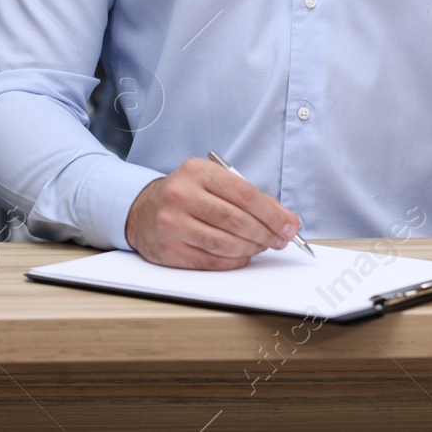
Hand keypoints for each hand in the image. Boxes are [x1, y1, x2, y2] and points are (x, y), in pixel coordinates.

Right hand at [125, 157, 302, 268]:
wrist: (141, 210)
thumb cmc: (185, 195)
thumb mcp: (211, 181)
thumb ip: (246, 195)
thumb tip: (282, 218)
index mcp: (197, 172)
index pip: (245, 194)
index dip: (272, 213)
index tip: (290, 225)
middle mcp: (182, 195)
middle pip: (237, 220)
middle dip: (266, 233)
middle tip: (281, 240)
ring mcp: (173, 224)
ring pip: (225, 243)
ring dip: (252, 248)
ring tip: (262, 246)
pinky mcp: (170, 250)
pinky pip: (212, 260)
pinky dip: (234, 261)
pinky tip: (243, 256)